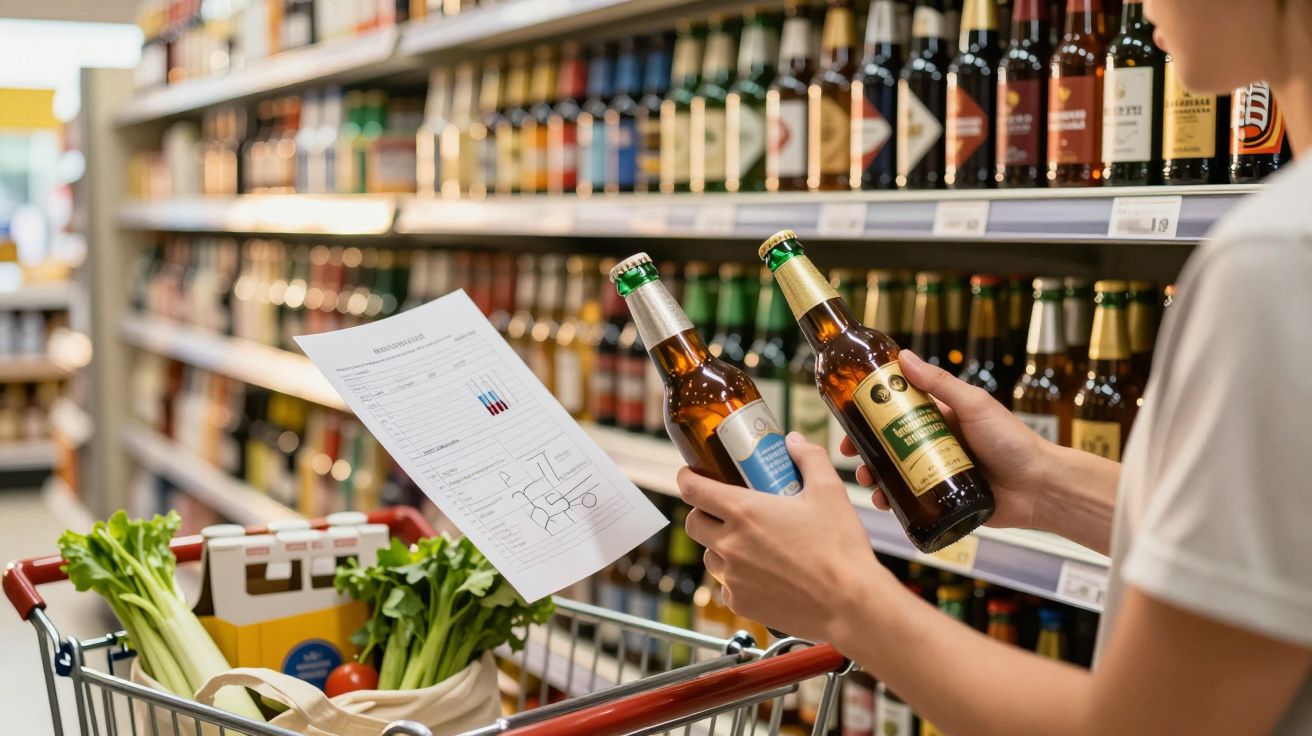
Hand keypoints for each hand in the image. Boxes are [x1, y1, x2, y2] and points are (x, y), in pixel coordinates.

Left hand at [678, 432, 893, 642]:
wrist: (850, 603)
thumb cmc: (840, 548)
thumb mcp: (829, 491)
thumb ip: (809, 458)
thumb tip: (793, 442)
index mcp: (744, 512)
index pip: (692, 489)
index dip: (687, 478)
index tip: (691, 475)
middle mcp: (730, 544)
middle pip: (693, 523)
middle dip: (703, 513)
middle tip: (725, 511)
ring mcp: (732, 577)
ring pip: (710, 556)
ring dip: (721, 547)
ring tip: (750, 545)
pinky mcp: (740, 603)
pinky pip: (727, 585)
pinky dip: (738, 577)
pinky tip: (764, 574)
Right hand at [840, 349, 1053, 530]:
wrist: (1040, 487)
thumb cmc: (1013, 441)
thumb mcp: (974, 405)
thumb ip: (940, 383)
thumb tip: (904, 357)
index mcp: (942, 418)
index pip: (898, 411)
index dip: (872, 415)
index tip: (851, 419)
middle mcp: (937, 443)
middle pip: (891, 444)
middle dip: (867, 450)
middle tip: (852, 455)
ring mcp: (939, 472)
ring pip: (897, 474)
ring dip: (876, 477)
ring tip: (868, 482)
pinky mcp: (944, 499)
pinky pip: (913, 500)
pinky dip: (894, 501)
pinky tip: (884, 503)